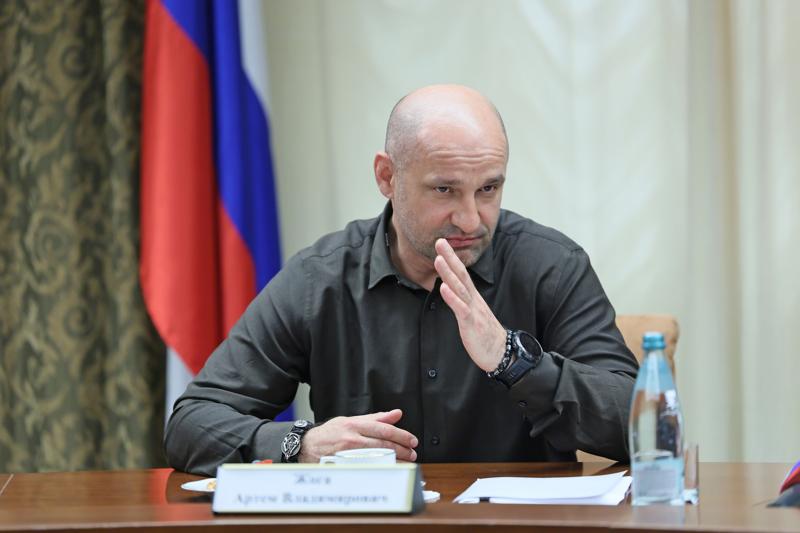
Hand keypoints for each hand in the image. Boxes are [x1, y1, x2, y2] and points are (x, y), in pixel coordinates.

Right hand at [298, 409, 418, 462]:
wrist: (306, 446)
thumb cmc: (329, 433)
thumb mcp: (351, 420)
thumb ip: (375, 418)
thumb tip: (396, 414)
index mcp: (355, 425)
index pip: (383, 429)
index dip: (401, 435)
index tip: (412, 441)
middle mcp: (351, 438)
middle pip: (383, 445)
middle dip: (401, 450)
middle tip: (412, 453)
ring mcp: (348, 454)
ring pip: (378, 458)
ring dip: (395, 460)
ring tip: (406, 461)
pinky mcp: (345, 466)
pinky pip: (367, 468)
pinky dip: (381, 469)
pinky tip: (390, 469)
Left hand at [434, 238, 506, 371]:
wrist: (500, 352)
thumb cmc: (484, 333)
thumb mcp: (472, 313)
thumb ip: (462, 300)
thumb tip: (450, 288)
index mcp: (473, 297)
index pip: (462, 273)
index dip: (452, 258)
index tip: (442, 244)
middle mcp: (473, 300)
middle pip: (461, 275)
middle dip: (450, 258)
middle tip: (439, 241)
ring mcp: (473, 310)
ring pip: (460, 288)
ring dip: (448, 273)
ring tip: (438, 259)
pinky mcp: (471, 323)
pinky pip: (461, 309)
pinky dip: (452, 298)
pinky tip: (443, 288)